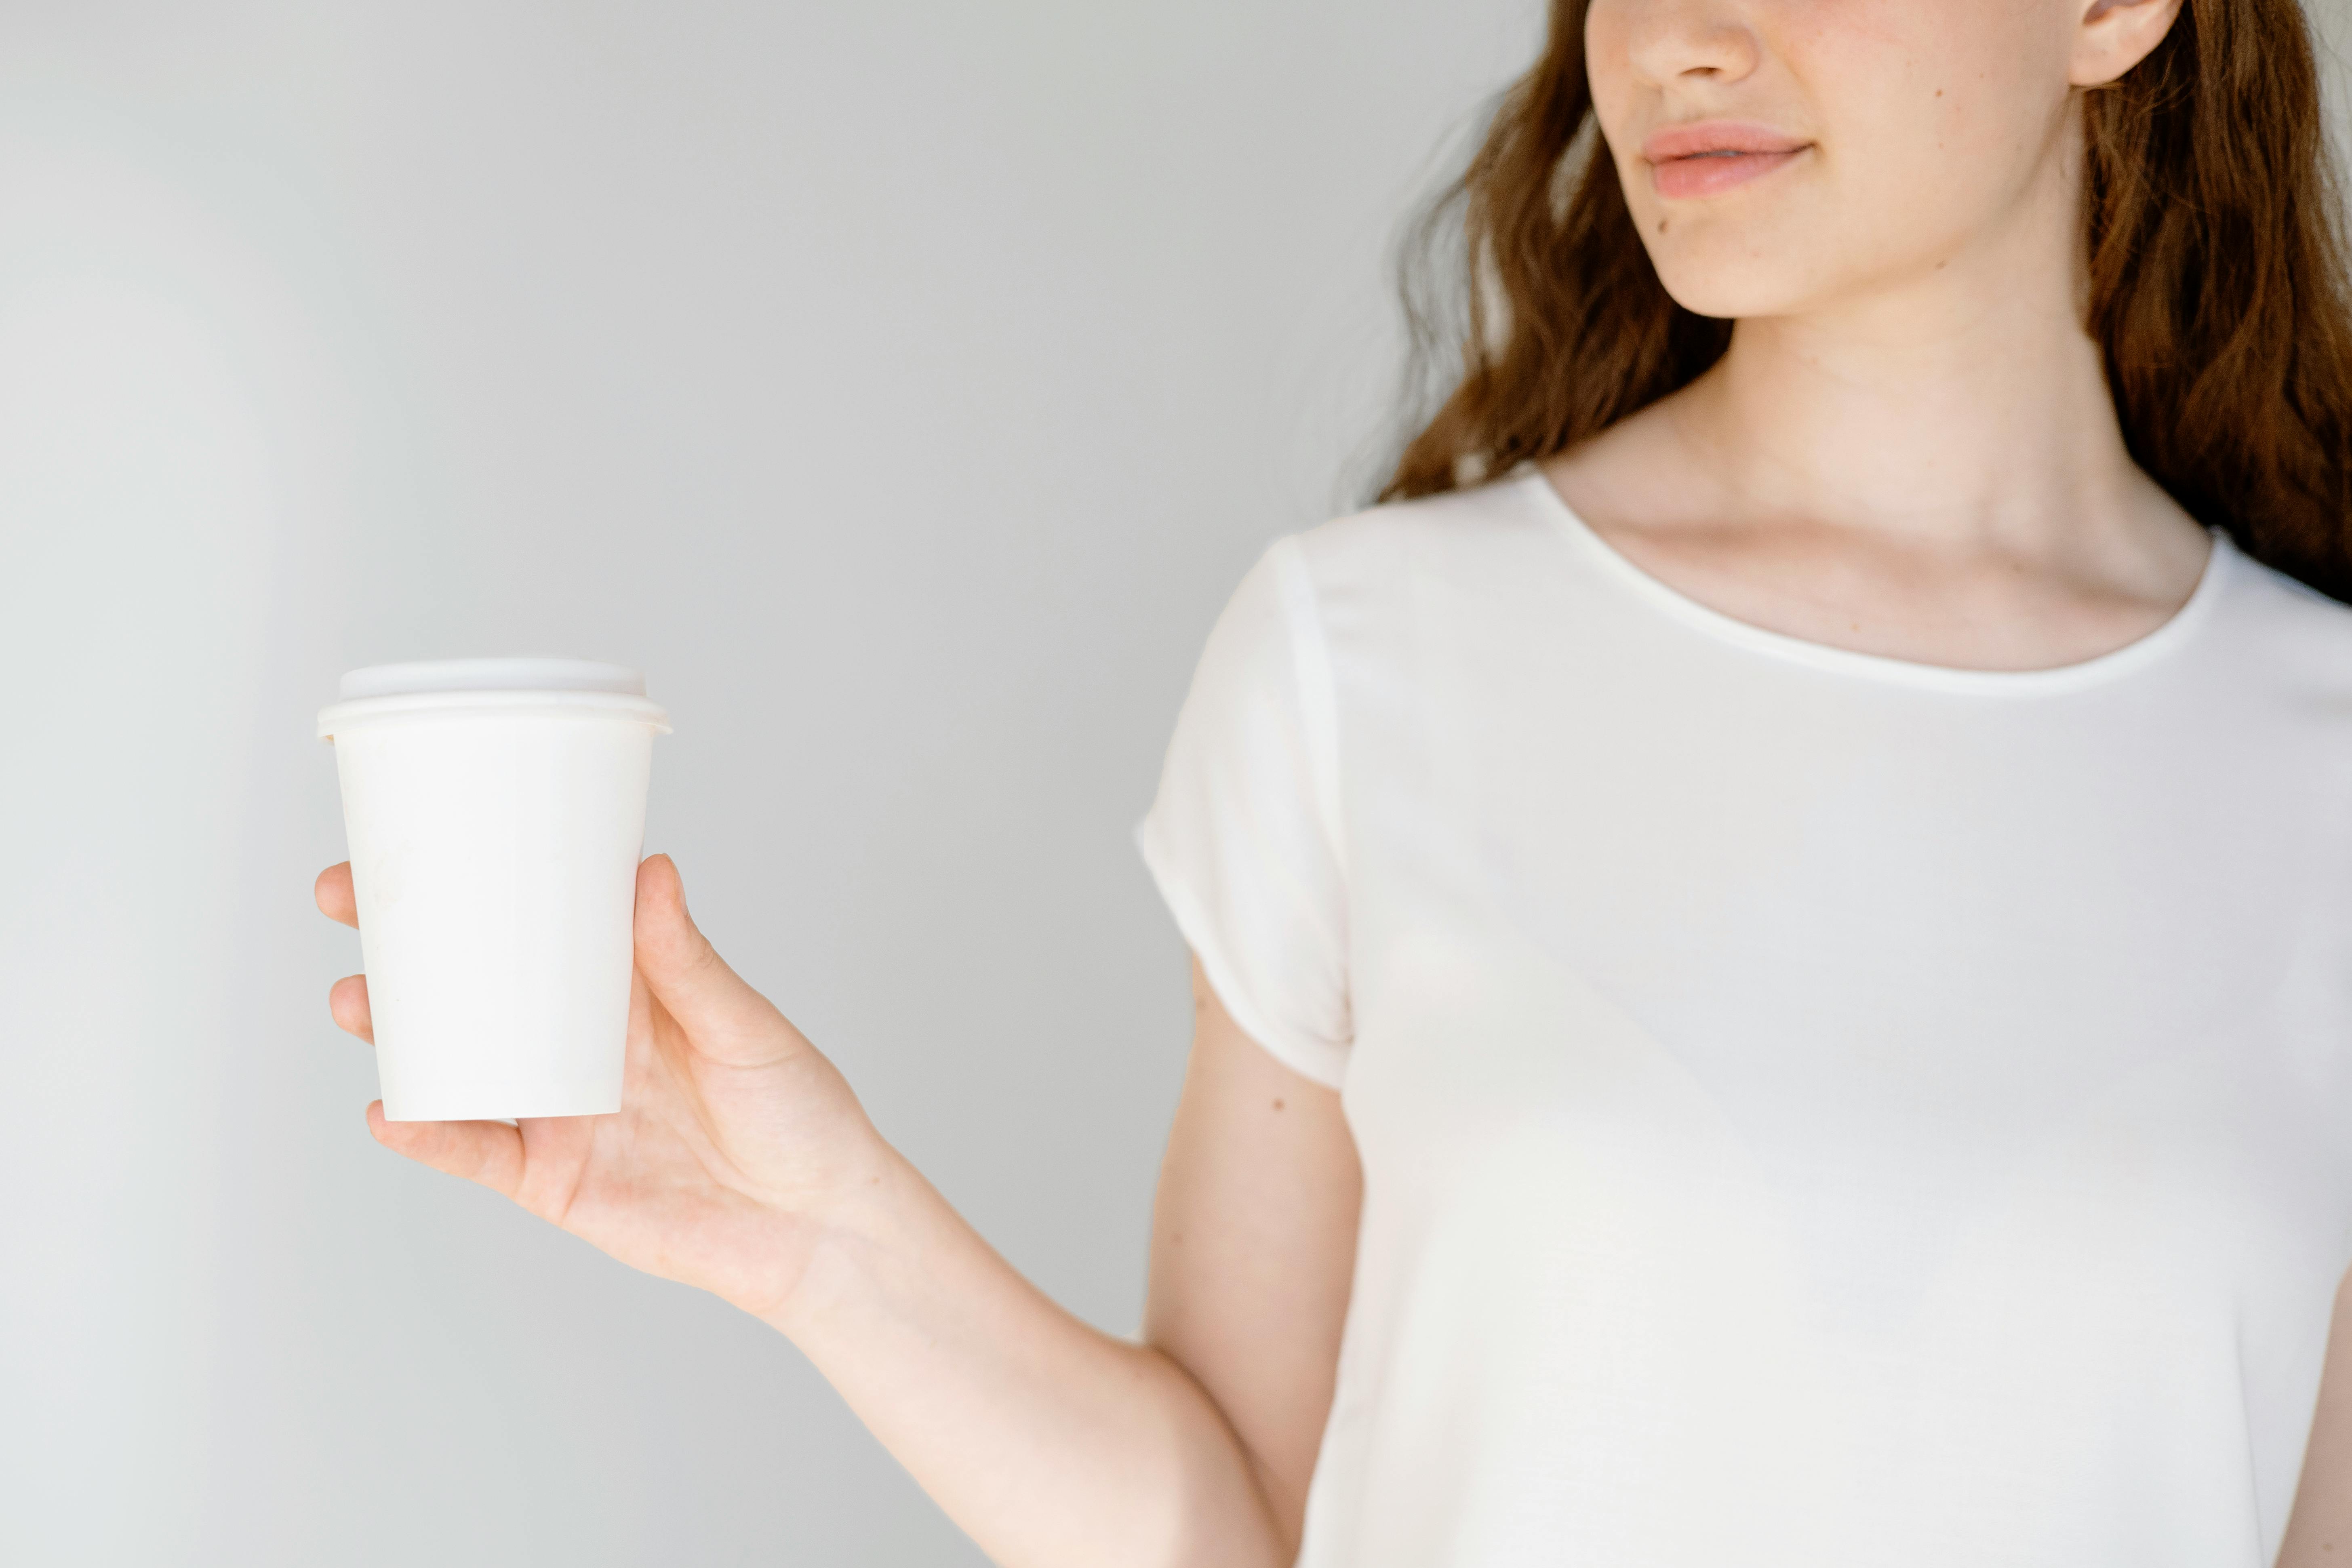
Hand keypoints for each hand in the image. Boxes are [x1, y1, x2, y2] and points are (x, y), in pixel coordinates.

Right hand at [317, 853, 885, 1319]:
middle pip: (474, 986)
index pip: (537, 922)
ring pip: (457, 1064)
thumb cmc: (799, 1113)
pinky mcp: (552, 1178)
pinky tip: (388, 1108)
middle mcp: (577, 1044)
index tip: (413, 840)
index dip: (477, 884)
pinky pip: (476, 1153)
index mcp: (624, 991)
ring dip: (398, 1033)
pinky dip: (429, 1133)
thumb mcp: (744, 1026)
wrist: (817, 1224)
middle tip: (348, 901)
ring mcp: (557, 1110)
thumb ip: (688, 961)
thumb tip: (651, 870)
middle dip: (404, 946)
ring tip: (354, 1000)